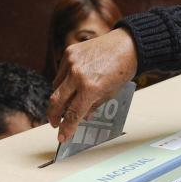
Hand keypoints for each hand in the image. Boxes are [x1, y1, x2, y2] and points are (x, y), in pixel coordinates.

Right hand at [47, 28, 137, 142]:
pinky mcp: (69, 52)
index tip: (62, 137)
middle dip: (53, 116)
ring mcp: (71, 62)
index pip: (72, 114)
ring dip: (59, 97)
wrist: (127, 45)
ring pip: (55, 86)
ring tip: (67, 101)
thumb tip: (81, 117)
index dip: (66, 128)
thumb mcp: (111, 93)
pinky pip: (60, 72)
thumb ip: (93, 106)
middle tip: (55, 123)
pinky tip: (72, 83)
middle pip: (56, 102)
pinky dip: (64, 80)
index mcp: (91, 88)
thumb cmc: (123, 69)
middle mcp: (77, 75)